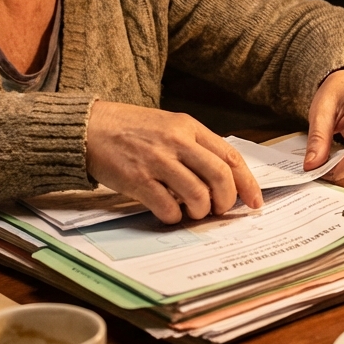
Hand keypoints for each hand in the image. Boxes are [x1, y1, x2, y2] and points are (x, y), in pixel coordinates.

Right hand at [85, 101, 263, 223]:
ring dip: (200, 212)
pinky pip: (168, 207)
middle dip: (226, 201)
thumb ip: (194, 147)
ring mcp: (157, 161)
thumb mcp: (168, 126)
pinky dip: (173, 217)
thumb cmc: (129, 129)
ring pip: (198, 195)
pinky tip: (168, 213)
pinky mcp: (137, 180)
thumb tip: (222, 179)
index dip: (247, 182)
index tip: (254, 201)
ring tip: (192, 212)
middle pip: (220, 177)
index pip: (230, 156)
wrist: (89, 127)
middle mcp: (177, 141)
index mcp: (188, 127)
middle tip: (220, 210)